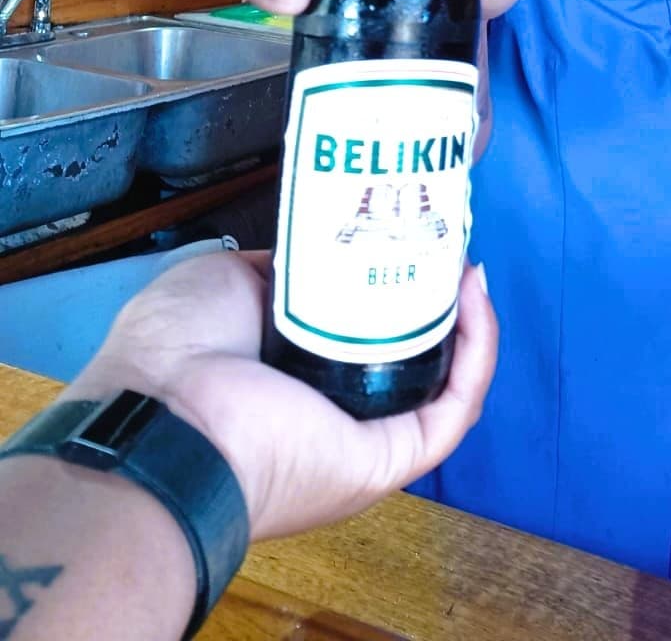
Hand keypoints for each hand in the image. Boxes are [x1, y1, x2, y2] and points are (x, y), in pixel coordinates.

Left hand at [64, 249, 497, 540]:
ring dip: (471, 328)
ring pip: (444, 388)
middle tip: (449, 249)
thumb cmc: (174, 352)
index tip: (407, 240)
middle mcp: (329, 418)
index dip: (391, 291)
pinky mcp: (388, 460)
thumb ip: (278, 272)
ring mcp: (363, 444)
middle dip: (440, 305)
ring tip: (472, 269)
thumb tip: (315, 256)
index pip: (358, 340)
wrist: (161, 418)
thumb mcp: (224, 281)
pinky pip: (454, 411)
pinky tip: (476, 298)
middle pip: (411, 363)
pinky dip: (478, 355)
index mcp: (285, 381)